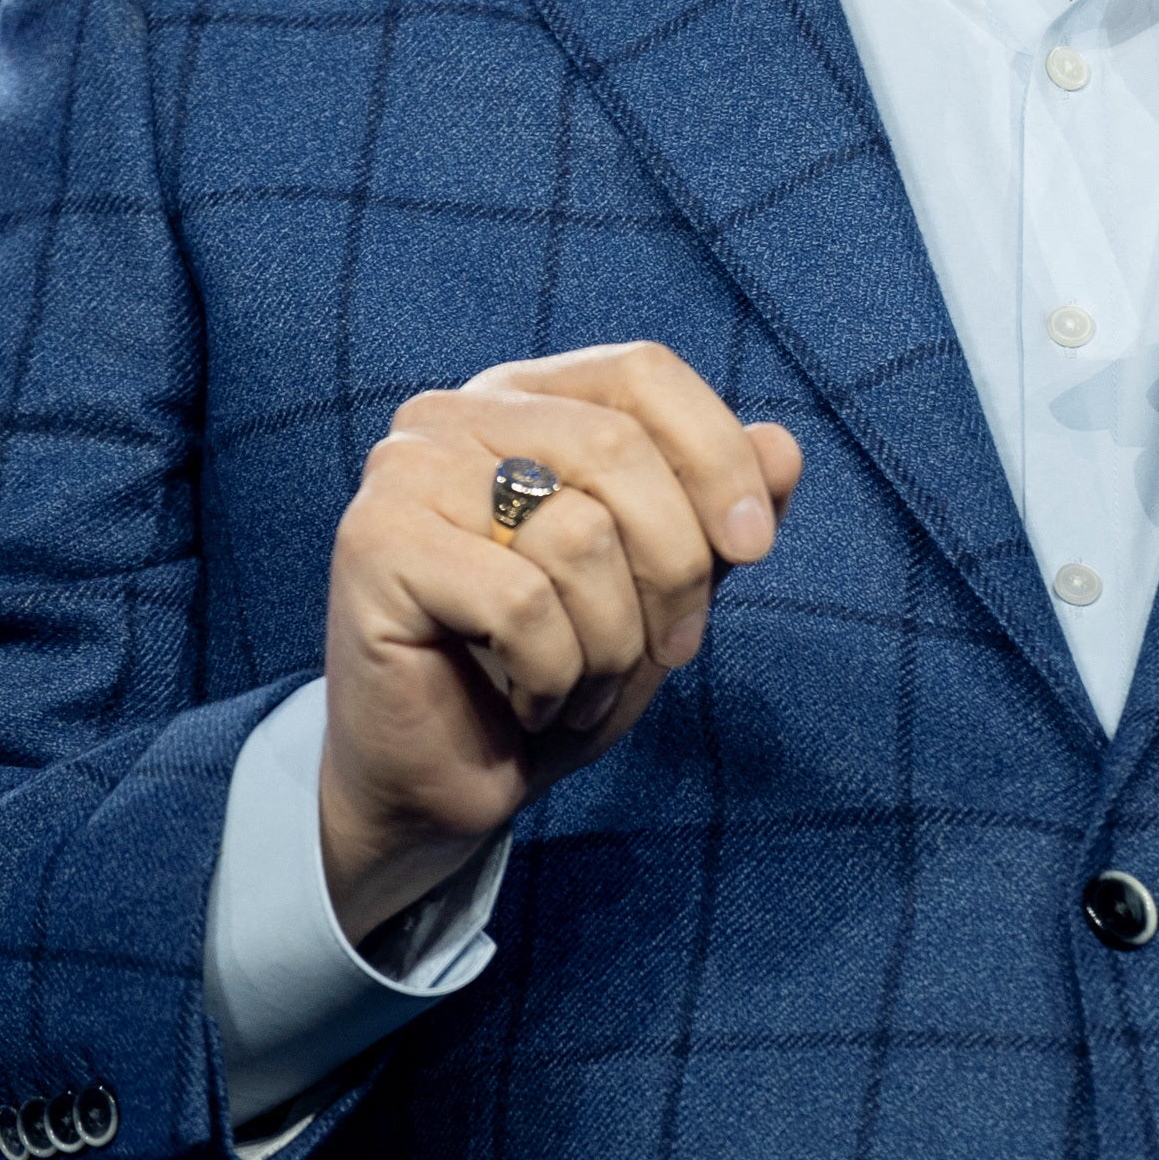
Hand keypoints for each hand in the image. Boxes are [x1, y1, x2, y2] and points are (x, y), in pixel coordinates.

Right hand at [316, 342, 803, 938]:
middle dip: (675, 568)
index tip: (755, 548)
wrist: (439, 786)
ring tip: (583, 685)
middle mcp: (452, 416)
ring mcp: (404, 473)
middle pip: (618, 448)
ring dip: (611, 642)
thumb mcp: (659, 592)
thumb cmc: (552, 676)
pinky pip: (523, 602)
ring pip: (579, 533)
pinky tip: (528, 699)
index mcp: (523, 401)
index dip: (716, 455)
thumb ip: (715, 514)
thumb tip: (784, 447)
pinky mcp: (374, 545)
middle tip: (670, 651)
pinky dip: (555, 675)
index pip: (642, 374)